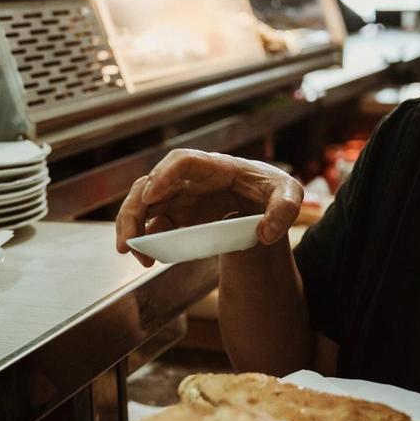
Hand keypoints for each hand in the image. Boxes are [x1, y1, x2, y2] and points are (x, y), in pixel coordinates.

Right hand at [114, 149, 303, 265]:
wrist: (268, 202)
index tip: (150, 195)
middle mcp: (192, 180)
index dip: (163, 175)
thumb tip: (266, 233)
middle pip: (151, 185)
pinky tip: (150, 259)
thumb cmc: (275, 190)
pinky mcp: (181, 217)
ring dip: (134, 228)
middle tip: (129, 241)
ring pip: (145, 206)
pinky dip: (147, 241)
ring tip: (135, 255)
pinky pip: (155, 226)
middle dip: (134, 209)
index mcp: (216, 167)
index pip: (183, 161)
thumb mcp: (289, 194)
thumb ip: (284, 209)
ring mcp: (183, 198)